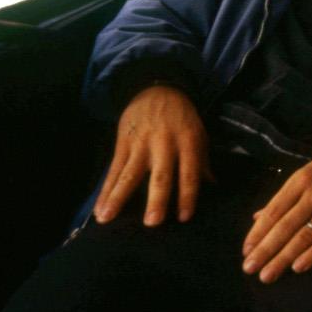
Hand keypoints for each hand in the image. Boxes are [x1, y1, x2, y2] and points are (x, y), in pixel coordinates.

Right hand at [94, 84, 210, 225]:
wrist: (156, 89)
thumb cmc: (182, 117)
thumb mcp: (198, 134)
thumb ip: (202, 161)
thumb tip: (212, 186)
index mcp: (187, 142)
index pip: (189, 173)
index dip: (188, 195)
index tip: (185, 217)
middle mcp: (163, 144)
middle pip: (160, 175)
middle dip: (156, 199)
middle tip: (152, 222)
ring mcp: (140, 144)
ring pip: (128, 174)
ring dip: (118, 197)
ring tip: (107, 218)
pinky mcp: (122, 144)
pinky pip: (113, 170)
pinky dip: (105, 190)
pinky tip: (99, 208)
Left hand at [242, 154, 311, 283]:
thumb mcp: (301, 177)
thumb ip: (281, 199)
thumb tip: (256, 218)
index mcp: (299, 182)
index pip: (274, 212)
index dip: (258, 233)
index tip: (246, 252)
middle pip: (286, 226)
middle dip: (266, 249)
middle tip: (250, 268)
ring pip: (305, 236)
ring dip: (284, 257)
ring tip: (268, 274)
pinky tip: (298, 267)